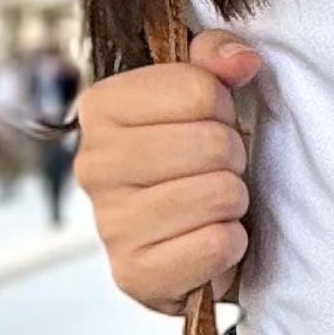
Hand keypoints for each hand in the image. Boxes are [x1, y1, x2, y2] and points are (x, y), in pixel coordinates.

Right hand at [77, 29, 262, 313]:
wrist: (185, 246)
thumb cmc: (196, 163)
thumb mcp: (205, 99)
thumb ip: (216, 60)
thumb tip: (241, 60)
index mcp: (100, 107)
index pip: (199, 90)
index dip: (224, 109)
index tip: (211, 126)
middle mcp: (92, 163)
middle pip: (213, 143)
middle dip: (233, 159)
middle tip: (217, 172)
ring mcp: (109, 223)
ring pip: (219, 194)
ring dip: (234, 202)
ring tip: (213, 206)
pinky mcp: (134, 274)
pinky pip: (217, 244)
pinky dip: (230, 245)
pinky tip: (207, 241)